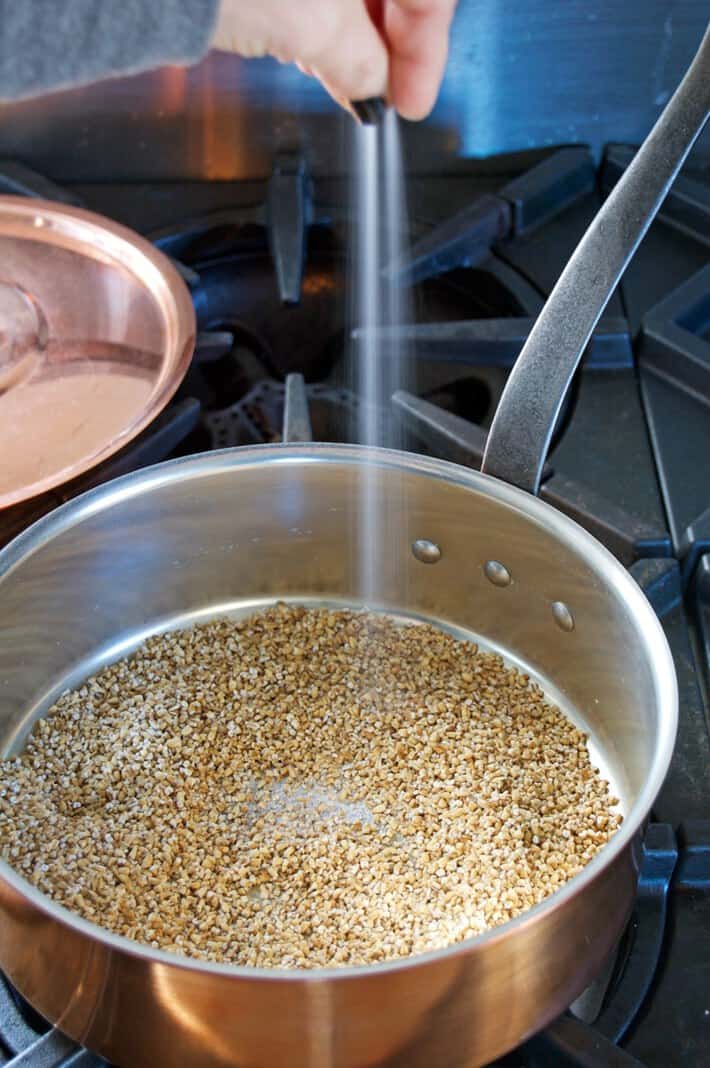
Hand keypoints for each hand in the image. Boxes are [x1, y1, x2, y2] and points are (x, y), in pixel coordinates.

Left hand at [211, 0, 456, 119]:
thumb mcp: (317, 27)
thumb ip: (362, 61)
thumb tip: (374, 85)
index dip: (427, 51)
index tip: (411, 102)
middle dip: (389, 38)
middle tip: (379, 93)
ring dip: (353, 29)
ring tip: (341, 76)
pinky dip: (316, 11)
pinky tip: (309, 44)